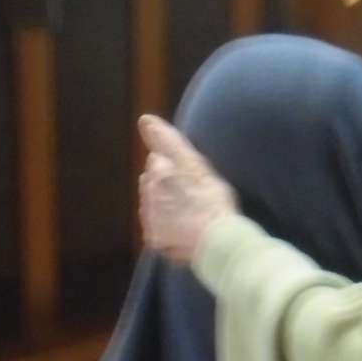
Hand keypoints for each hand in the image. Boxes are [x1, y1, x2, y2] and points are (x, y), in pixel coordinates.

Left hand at [138, 116, 238, 264]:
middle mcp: (148, 196)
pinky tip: (184, 229)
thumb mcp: (194, 163)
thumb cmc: (211, 199)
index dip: (173, 164)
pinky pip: (157, 230)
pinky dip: (166, 228)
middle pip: (151, 183)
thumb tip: (144, 119)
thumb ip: (167, 141)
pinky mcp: (155, 241)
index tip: (190, 173)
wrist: (217, 240)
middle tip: (192, 192)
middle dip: (164, 184)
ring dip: (165, 205)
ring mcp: (150, 220)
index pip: (157, 160)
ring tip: (189, 211)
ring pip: (152, 205)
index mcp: (158, 175)